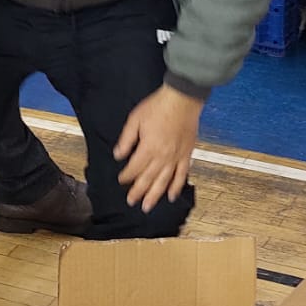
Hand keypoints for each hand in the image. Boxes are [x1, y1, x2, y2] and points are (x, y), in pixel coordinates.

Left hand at [114, 85, 203, 211]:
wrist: (182, 99)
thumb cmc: (158, 106)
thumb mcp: (135, 119)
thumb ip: (126, 139)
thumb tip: (118, 155)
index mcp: (149, 147)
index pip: (135, 168)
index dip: (126, 176)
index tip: (121, 180)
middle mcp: (163, 156)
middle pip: (148, 178)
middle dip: (138, 191)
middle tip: (131, 202)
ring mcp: (176, 157)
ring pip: (164, 181)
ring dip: (155, 195)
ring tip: (147, 206)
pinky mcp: (186, 154)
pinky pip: (182, 175)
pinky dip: (177, 187)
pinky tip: (171, 196)